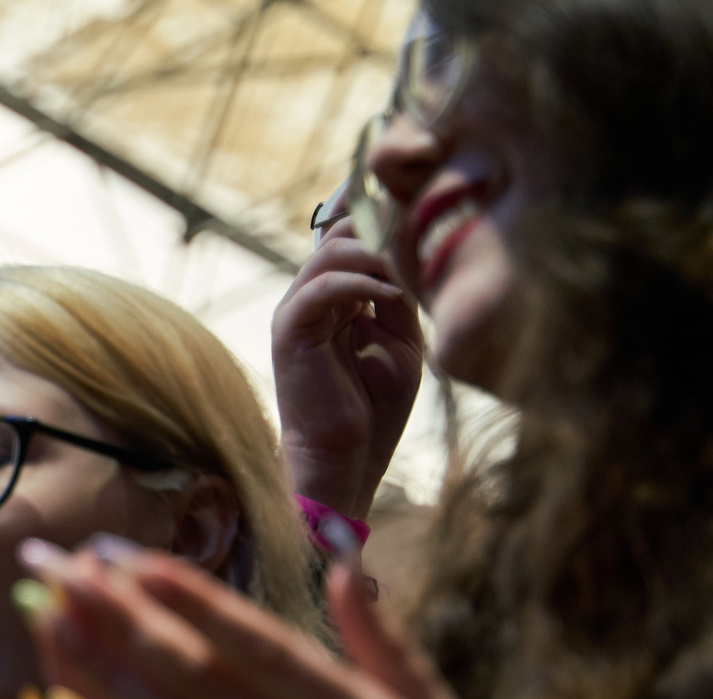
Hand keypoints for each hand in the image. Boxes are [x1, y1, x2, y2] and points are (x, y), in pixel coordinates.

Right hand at [271, 218, 422, 519]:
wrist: (342, 458)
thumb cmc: (372, 409)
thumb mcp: (400, 339)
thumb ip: (396, 294)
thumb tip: (399, 251)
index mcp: (335, 300)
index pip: (351, 238)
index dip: (384, 225)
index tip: (422, 230)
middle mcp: (310, 299)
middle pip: (342, 233)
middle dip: (384, 235)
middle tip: (418, 253)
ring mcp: (296, 311)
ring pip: (331, 250)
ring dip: (376, 257)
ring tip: (404, 284)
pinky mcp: (289, 329)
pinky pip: (323, 285)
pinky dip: (361, 284)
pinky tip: (390, 301)